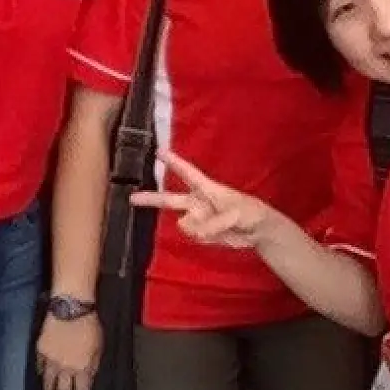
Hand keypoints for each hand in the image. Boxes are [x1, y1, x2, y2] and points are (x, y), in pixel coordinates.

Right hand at [36, 310, 101, 389]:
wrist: (70, 310)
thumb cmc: (89, 326)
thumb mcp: (98, 348)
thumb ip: (92, 365)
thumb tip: (87, 378)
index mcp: (81, 368)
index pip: (80, 389)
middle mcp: (64, 368)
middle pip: (62, 389)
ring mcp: (50, 360)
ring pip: (48, 381)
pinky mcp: (40, 349)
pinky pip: (40, 366)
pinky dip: (41, 372)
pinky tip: (41, 377)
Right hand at [131, 150, 272, 250]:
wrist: (257, 232)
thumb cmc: (249, 212)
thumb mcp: (235, 214)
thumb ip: (212, 222)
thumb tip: (189, 227)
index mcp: (206, 188)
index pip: (188, 173)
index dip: (174, 162)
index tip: (158, 151)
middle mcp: (197, 202)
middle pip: (169, 199)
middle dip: (151, 199)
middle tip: (131, 198)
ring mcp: (198, 218)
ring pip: (185, 225)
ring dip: (199, 229)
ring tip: (221, 227)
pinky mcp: (201, 233)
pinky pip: (194, 237)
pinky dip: (205, 238)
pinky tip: (219, 236)